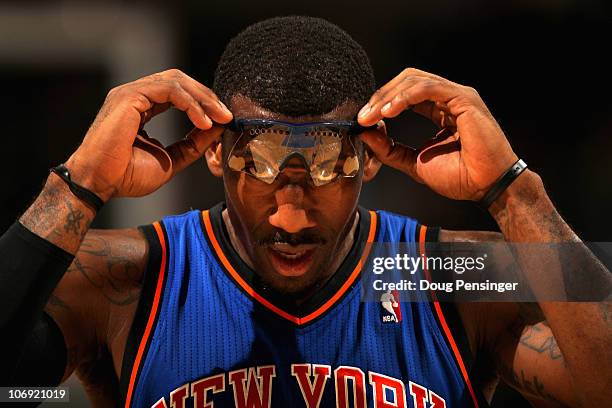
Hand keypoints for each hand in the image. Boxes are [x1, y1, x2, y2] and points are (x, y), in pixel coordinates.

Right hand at [64, 69, 231, 200]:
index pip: (180, 92)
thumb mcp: (172, 159)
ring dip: (203, 99)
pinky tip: (203, 122)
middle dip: (207, 97)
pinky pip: (169, 90)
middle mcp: (136, 95)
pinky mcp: (129, 96)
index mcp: (143, 106)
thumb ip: (193, 144)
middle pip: (180, 81)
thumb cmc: (127, 175)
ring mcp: (131, 93)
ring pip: (177, 81)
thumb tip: (217, 130)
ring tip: (219, 118)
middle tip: (226, 116)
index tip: (224, 120)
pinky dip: (190, 104)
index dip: (204, 103)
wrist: (100, 183)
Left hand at [357, 68, 517, 200]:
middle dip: (381, 96)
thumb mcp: (413, 163)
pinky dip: (405, 96)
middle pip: (407, 81)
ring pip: (415, 80)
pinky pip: (428, 88)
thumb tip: (365, 133)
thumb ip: (389, 148)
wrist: (487, 187)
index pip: (404, 93)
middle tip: (363, 115)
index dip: (381, 103)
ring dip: (389, 96)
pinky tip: (390, 110)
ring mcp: (457, 96)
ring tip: (373, 114)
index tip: (362, 120)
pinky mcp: (464, 99)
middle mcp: (447, 99)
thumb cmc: (461, 176)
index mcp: (438, 110)